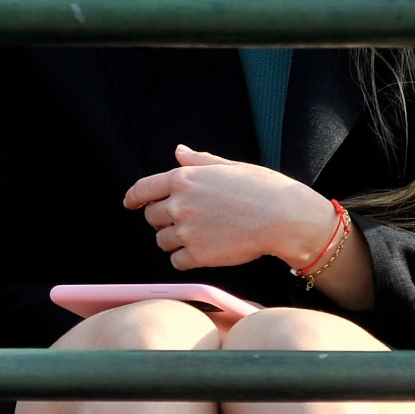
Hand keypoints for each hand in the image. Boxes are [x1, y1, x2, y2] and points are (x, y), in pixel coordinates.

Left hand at [123, 144, 339, 269]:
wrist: (284, 218)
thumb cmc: (262, 188)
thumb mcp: (228, 166)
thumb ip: (198, 161)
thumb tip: (178, 151)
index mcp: (183, 179)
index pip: (143, 189)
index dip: (134, 198)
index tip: (131, 203)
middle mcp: (179, 204)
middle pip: (152, 218)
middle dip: (163, 220)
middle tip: (185, 221)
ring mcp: (187, 231)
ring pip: (163, 241)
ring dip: (174, 240)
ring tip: (198, 236)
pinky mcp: (198, 255)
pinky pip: (176, 261)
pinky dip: (184, 259)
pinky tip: (202, 252)